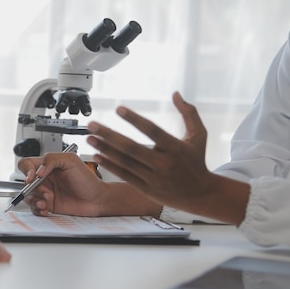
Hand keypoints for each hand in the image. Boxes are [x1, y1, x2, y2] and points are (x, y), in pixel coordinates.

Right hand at [17, 152, 105, 215]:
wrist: (96, 200)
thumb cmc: (88, 180)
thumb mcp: (71, 161)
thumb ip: (52, 159)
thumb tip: (38, 170)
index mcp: (48, 165)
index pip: (27, 164)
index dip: (26, 171)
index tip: (32, 178)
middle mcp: (45, 179)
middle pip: (25, 182)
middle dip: (33, 189)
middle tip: (47, 193)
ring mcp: (45, 192)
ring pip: (28, 196)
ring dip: (35, 200)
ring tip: (47, 202)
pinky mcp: (48, 205)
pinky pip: (34, 208)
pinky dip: (37, 209)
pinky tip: (46, 209)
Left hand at [86, 92, 247, 224]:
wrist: (200, 195)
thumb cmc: (197, 161)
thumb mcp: (200, 135)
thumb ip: (189, 113)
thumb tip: (176, 93)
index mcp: (175, 148)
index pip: (152, 130)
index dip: (135, 119)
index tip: (118, 109)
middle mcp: (163, 163)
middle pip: (131, 147)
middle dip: (109, 135)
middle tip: (92, 124)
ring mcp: (153, 177)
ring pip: (124, 162)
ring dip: (105, 149)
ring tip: (89, 138)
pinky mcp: (146, 188)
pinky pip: (124, 175)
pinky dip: (110, 166)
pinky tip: (97, 156)